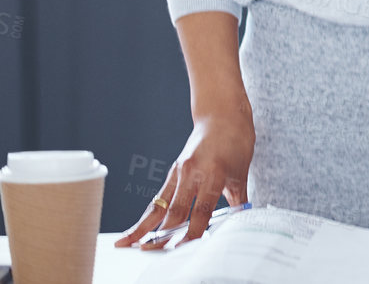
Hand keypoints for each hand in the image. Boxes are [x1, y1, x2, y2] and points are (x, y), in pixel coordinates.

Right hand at [116, 100, 253, 249]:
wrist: (222, 114)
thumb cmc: (236, 141)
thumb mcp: (241, 171)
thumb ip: (238, 199)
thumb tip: (240, 221)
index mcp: (213, 173)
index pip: (201, 210)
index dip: (193, 231)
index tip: (186, 248)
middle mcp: (192, 173)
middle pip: (175, 211)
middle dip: (164, 235)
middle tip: (152, 253)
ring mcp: (179, 172)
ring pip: (160, 205)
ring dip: (144, 227)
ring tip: (127, 244)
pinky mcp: (173, 172)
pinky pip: (159, 197)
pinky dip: (147, 215)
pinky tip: (136, 229)